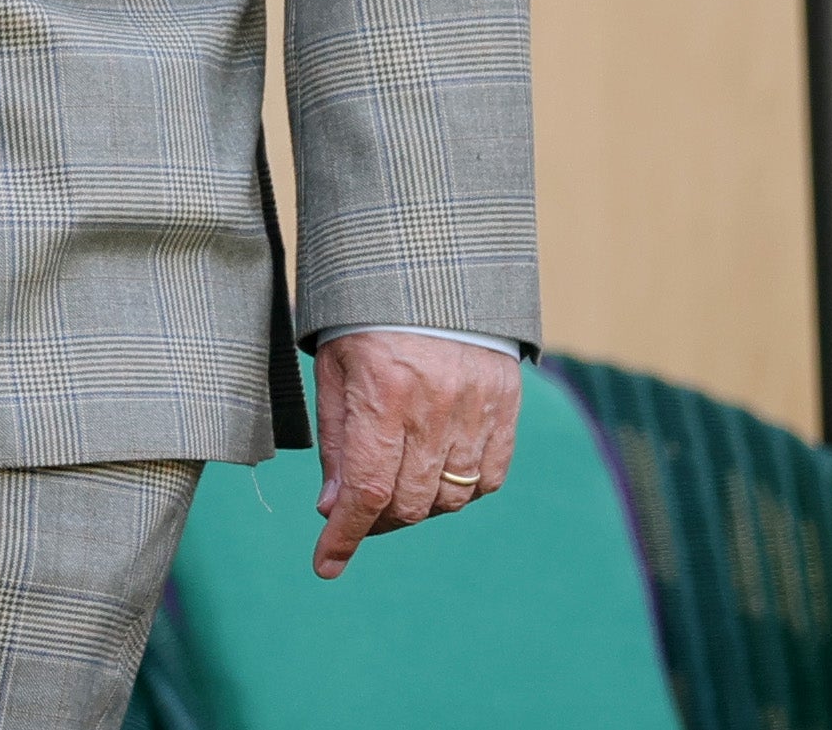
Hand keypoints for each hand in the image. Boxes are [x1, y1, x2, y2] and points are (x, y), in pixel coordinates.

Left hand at [310, 331, 519, 578]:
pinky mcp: (506, 406)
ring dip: (418, 507)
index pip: (367, 489)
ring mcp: (478, 409)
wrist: (430, 267)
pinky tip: (437, 475)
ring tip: (395, 488)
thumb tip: (332, 509)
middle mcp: (436, 408)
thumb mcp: (333, 369)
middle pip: (410, 502)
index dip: (346, 536)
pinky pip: (490, 477)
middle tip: (357, 512)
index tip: (326, 564)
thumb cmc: (366, 315)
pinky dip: (462, 490)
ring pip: (452, 497)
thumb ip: (337, 441)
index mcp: (384, 394)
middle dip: (376, 520)